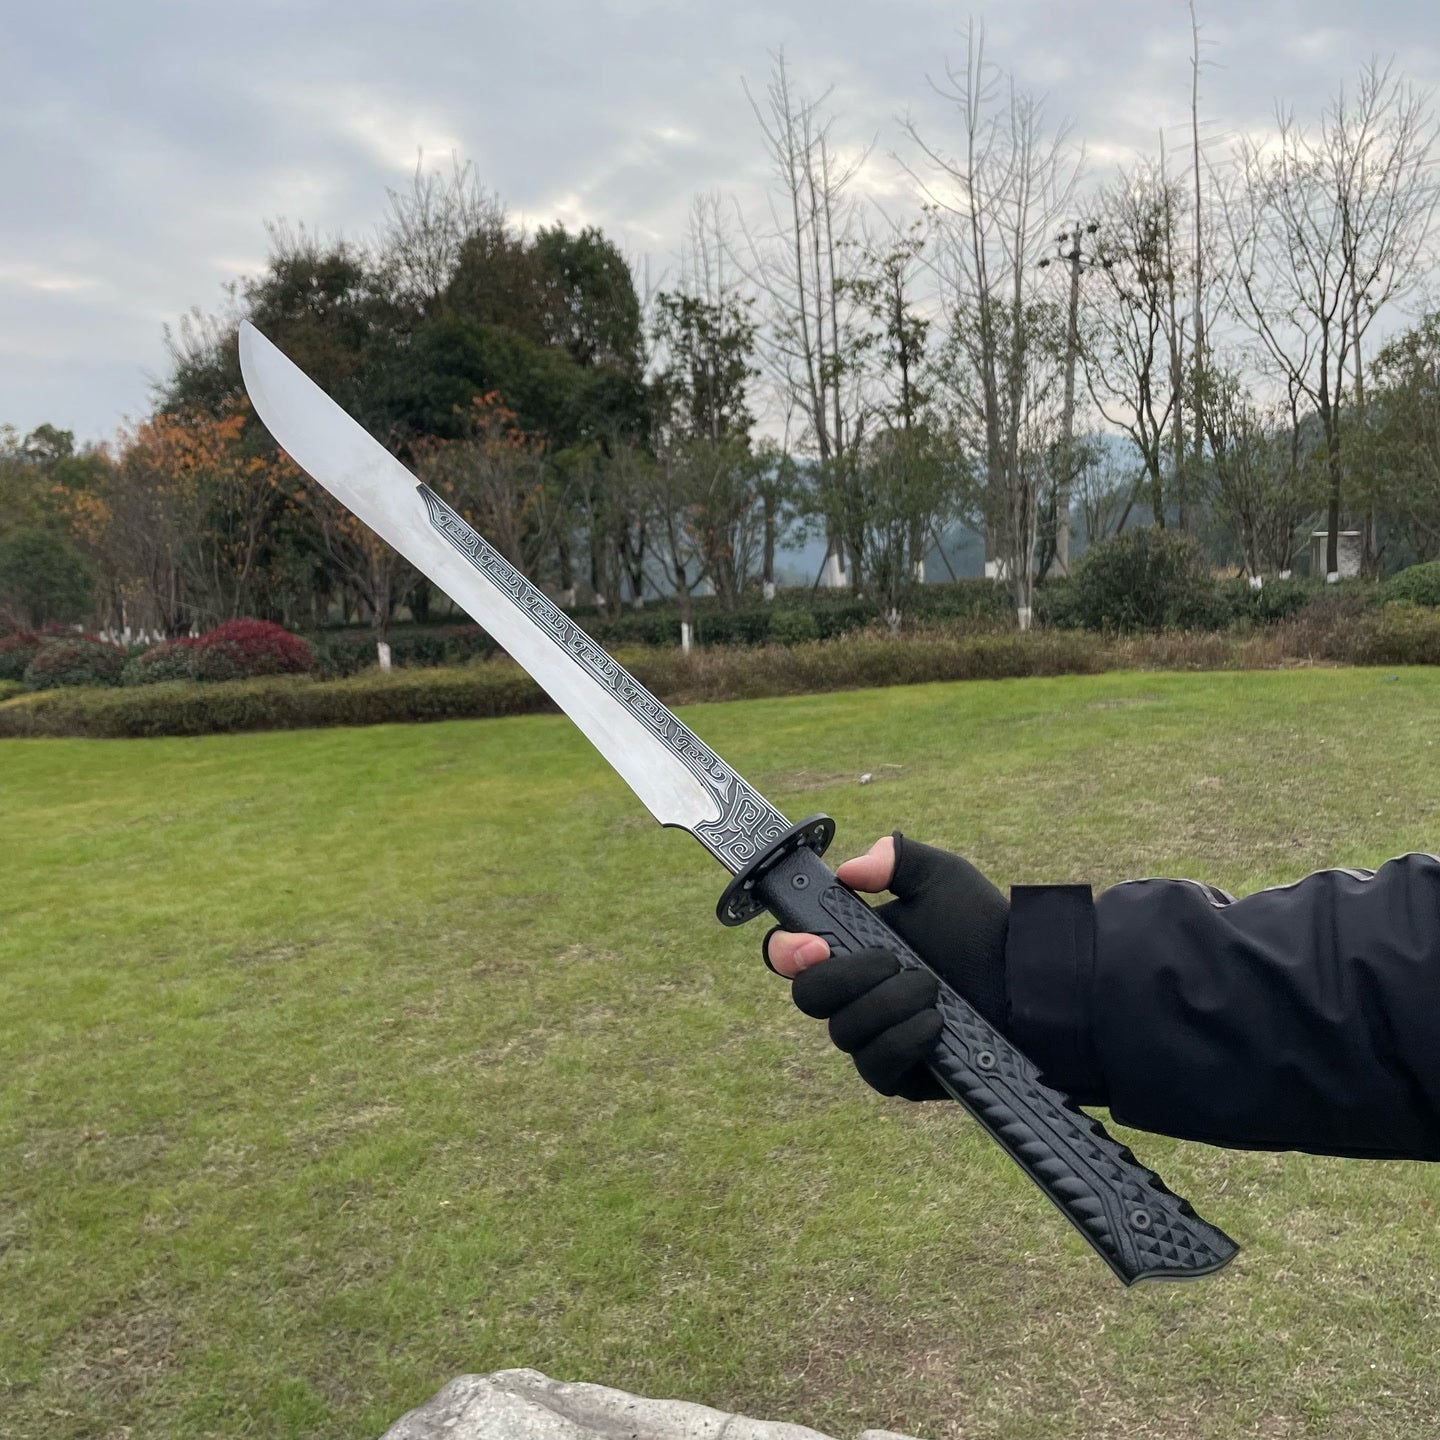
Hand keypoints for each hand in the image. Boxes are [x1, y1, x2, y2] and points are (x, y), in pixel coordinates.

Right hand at [764, 833, 1009, 1099]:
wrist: (1028, 982)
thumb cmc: (982, 927)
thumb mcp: (941, 878)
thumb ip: (896, 857)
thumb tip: (850, 869)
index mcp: (850, 947)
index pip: (789, 953)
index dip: (787, 950)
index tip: (817, 944)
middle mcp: (852, 995)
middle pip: (807, 996)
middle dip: (848, 977)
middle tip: (894, 960)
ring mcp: (871, 1036)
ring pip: (844, 1031)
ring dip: (889, 1004)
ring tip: (933, 988)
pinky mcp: (898, 1074)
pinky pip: (876, 1066)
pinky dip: (903, 1039)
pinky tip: (935, 1021)